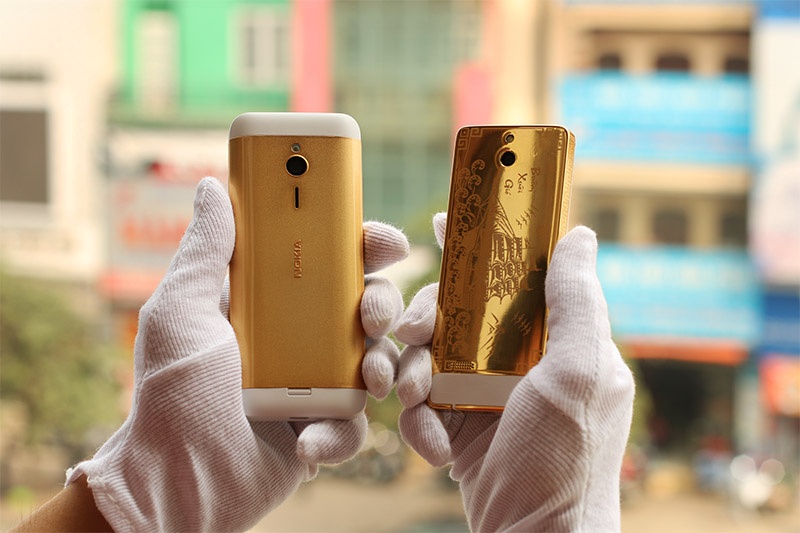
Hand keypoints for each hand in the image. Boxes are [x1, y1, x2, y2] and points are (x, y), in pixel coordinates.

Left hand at [65, 177, 408, 531]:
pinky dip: (341, 431)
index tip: (378, 238)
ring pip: (372, 361)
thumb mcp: (181, 311)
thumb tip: (213, 188)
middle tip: (373, 313)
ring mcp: (310, 387)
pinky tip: (310, 438)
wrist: (175, 482)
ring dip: (381, 365)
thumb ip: (205, 250)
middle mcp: (294, 342)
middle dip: (381, 303)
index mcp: (266, 307)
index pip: (320, 262)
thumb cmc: (169, 394)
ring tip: (370, 378)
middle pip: (360, 306)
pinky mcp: (319, 431)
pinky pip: (354, 424)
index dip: (355, 245)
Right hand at [394, 213, 633, 531]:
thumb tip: (582, 235)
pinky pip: (422, 402)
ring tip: (419, 400)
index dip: (482, 247)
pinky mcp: (459, 425)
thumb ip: (577, 303)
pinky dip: (419, 421)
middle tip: (410, 332)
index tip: (446, 223)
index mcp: (556, 342)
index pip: (518, 277)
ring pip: (430, 354)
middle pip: (458, 311)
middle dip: (427, 318)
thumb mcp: (578, 375)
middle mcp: (520, 362)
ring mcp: (486, 394)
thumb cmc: (565, 462)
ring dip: (414, 374)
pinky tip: (433, 446)